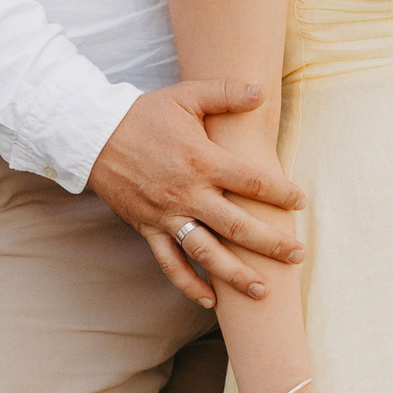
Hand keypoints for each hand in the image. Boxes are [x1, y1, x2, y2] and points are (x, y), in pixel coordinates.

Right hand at [89, 82, 303, 307]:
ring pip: (207, 253)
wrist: (92, 135)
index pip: (252, 181)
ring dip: (235, 274)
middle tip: (297, 255)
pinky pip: (170, 263)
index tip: (300, 202)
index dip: (281, 193)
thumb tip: (261, 92)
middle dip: (271, 243)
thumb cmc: (143, 114)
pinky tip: (211, 301)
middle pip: (237, 226)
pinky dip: (189, 284)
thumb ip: (225, 93)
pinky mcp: (148, 229)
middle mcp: (188, 193)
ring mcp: (167, 215)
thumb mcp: (185, 95)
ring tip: (262, 291)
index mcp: (202, 160)